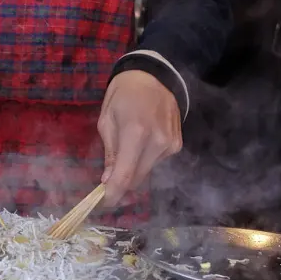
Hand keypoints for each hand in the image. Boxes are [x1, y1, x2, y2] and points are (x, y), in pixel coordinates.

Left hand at [98, 70, 182, 206]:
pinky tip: (141, 144)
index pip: (125, 175)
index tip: (103, 203)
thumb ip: (110, 153)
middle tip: (108, 181)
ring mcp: (171, 145)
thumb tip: (108, 181)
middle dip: (121, 184)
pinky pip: (156, 163)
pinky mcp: (177, 145)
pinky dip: (145, 161)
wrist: (155, 76)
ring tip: (126, 150)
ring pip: (147, 173)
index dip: (113, 194)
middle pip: (137, 179)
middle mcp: (158, 142)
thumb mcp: (107, 121)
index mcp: (136, 133)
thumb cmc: (123, 95)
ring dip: (133, 171)